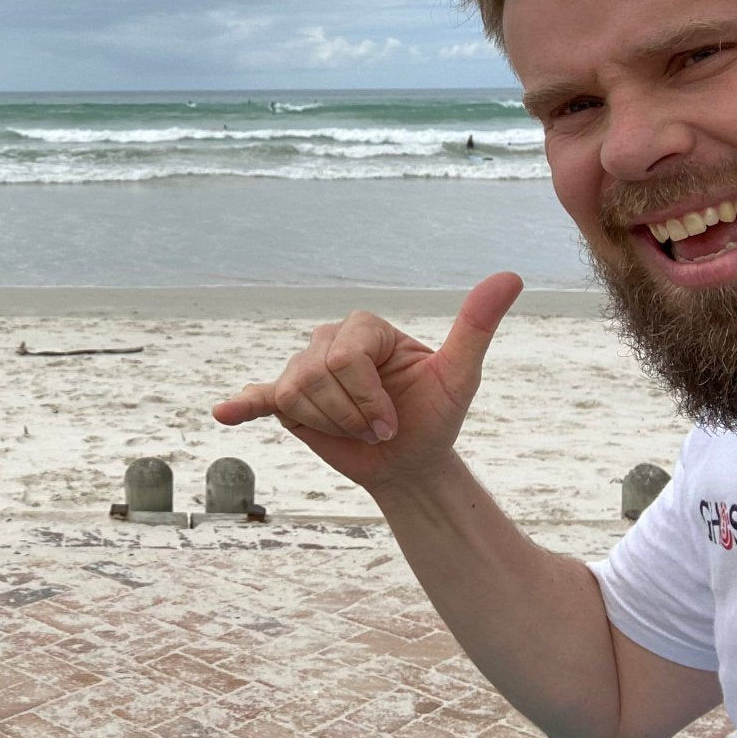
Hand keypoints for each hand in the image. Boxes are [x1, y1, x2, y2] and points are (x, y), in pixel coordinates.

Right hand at [211, 271, 522, 493]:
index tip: (393, 421)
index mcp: (366, 328)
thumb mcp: (460, 375)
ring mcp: (304, 368)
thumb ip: (476, 325)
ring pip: (294, 396)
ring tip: (356, 431)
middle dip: (350, 416)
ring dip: (330, 427)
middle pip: (317, 376)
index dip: (367, 400)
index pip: (345, 357)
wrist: (411, 462)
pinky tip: (225, 413)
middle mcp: (330, 340)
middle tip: (376, 428)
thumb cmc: (437, 415)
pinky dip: (242, 405)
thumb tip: (511, 275)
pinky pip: (261, 399)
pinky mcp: (287, 401)